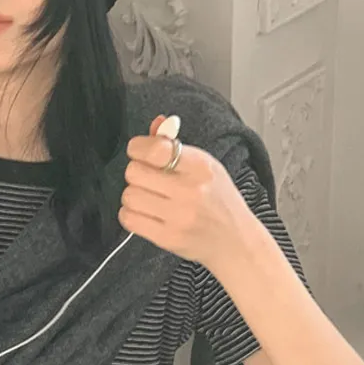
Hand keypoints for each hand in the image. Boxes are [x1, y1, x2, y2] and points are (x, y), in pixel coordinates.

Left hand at [119, 115, 254, 271]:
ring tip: (149, 198)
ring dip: (133, 195)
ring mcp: (178, 216)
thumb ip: (176, 145)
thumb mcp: (205, 166)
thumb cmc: (218, 200)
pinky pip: (129, 219)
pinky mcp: (167, 238)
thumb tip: (156, 123)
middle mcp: (190, 190)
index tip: (139, 152)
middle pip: (134, 172)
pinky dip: (131, 214)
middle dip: (136, 173)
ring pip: (129, 196)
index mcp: (201, 167)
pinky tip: (145, 213)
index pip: (155, 149)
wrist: (234, 241)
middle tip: (147, 179)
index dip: (138, 148)